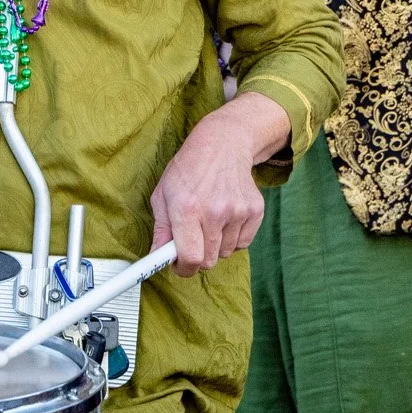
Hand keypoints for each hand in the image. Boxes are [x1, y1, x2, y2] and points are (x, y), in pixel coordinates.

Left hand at [151, 92, 290, 275]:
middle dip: (197, 257)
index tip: (179, 266)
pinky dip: (232, 238)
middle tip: (192, 242)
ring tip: (209, 221)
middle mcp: (214, 211)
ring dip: (215, 245)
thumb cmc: (188, 170)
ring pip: (225, 253)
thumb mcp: (163, 194)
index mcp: (186, 208)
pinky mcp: (255, 210)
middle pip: (208, 261)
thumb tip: (156, 258)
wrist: (223, 143)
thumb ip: (160, 229)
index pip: (190, 258)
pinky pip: (242, 244)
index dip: (183, 269)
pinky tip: (225, 218)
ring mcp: (238, 211)